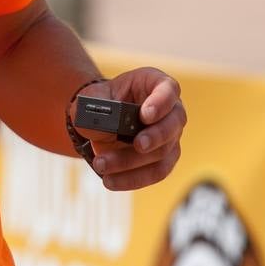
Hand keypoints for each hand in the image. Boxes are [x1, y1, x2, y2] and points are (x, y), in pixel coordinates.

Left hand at [70, 68, 185, 190]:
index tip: (145, 114)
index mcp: (154, 84)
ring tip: (102, 165)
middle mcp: (170, 110)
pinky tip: (111, 181)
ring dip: (133, 162)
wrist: (99, 120)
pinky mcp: (165, 159)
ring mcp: (170, 136)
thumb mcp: (92, 99)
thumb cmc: (100, 102)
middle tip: (138, 145)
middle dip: (155, 137)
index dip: (160, 102)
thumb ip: (96, 109)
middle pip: (172, 124)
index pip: (168, 89)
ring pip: (162, 153)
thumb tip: (101, 129)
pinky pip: (155, 173)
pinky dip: (132, 179)